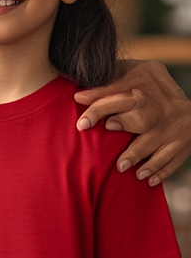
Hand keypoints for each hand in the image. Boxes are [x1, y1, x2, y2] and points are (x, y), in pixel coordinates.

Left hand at [75, 60, 190, 183]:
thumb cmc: (151, 89)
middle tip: (110, 149)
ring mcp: (176, 127)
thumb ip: (107, 84)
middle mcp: (164, 107)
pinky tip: (148, 180)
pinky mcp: (185, 142)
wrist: (190, 105)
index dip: (99, 109)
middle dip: (124, 134)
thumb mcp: (132, 77)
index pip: (120, 97)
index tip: (82, 124)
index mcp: (148, 89)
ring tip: (121, 167)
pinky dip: (162, 170)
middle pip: (142, 120)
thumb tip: (77, 97)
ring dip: (140, 157)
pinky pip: (175, 158)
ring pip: (158, 143)